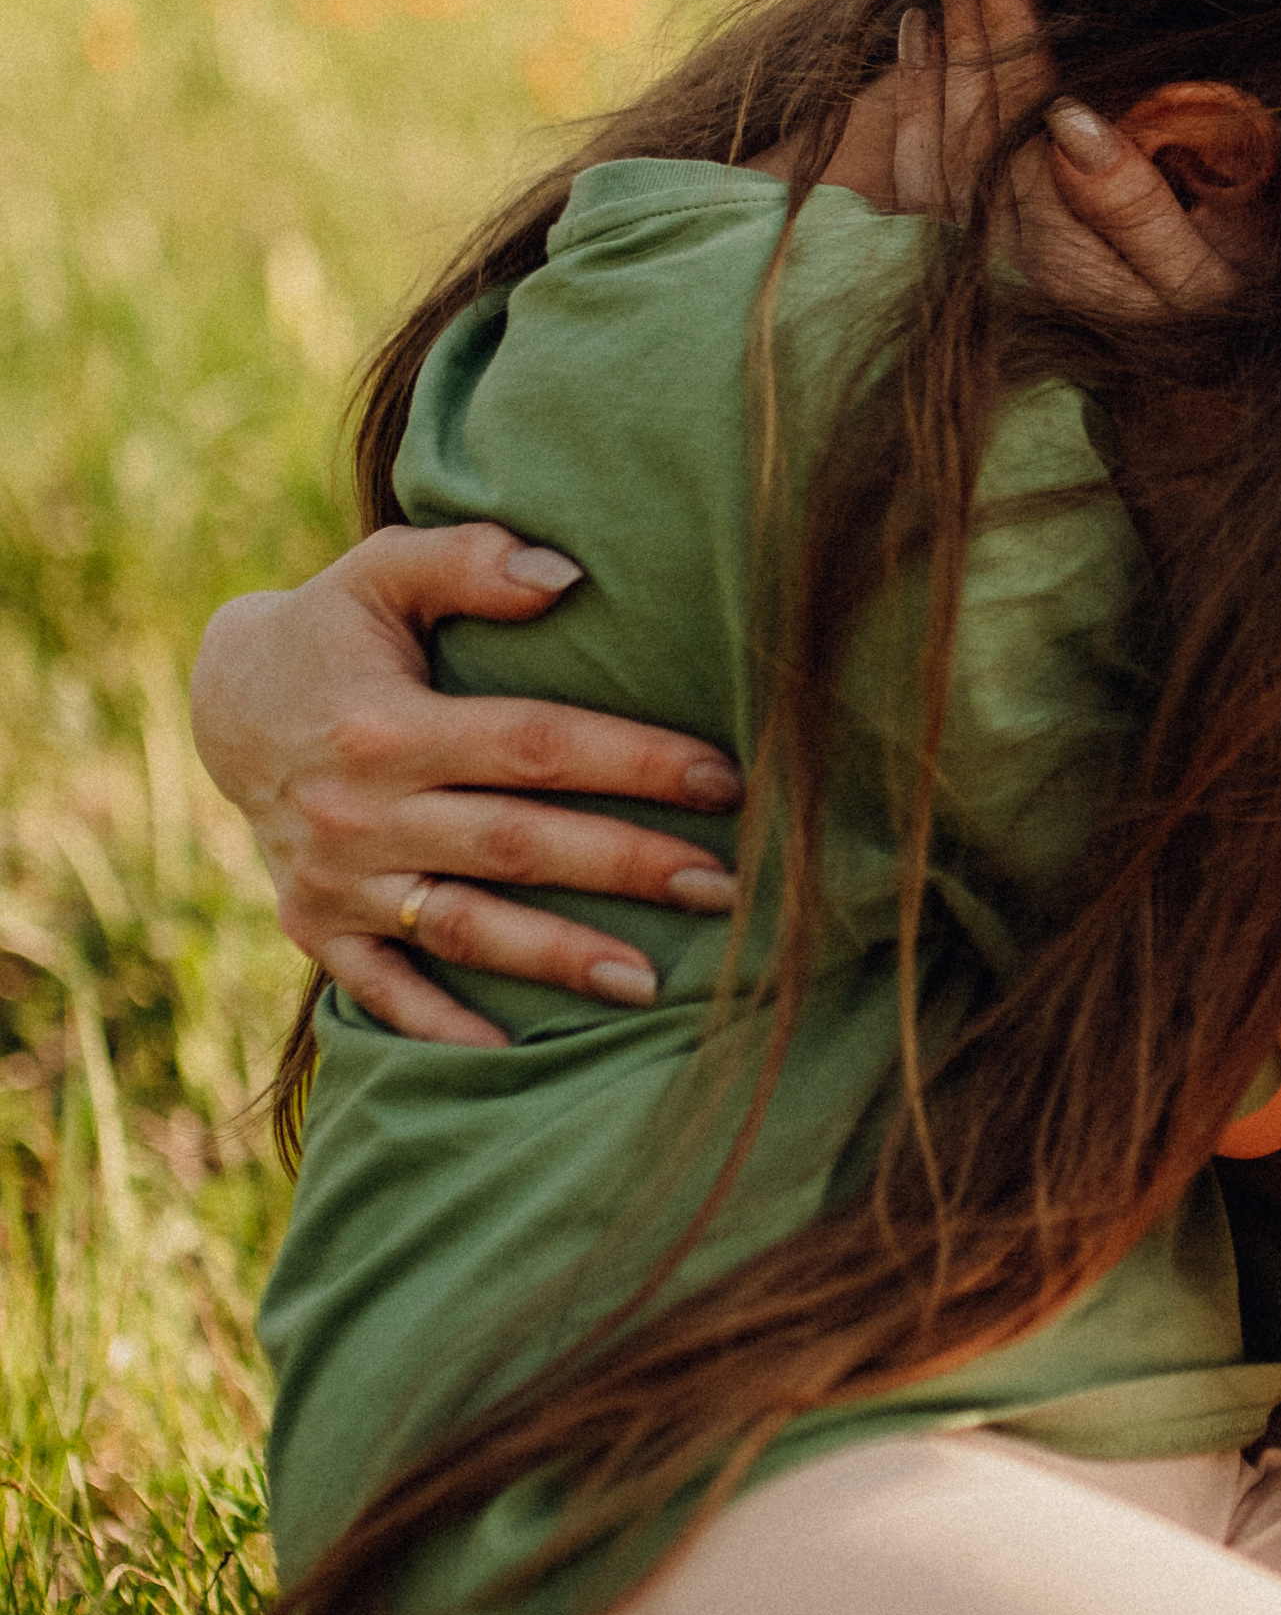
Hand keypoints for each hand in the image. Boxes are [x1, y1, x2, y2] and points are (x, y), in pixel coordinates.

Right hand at [192, 523, 743, 1047]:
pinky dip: (443, 1026)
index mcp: (386, 727)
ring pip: (467, 928)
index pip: (534, 747)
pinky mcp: (317, 929)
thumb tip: (567, 574)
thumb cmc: (333, 634)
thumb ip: (466, 561)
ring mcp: (336, 882)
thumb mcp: (378, 574)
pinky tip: (520, 1053)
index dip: (634, 763)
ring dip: (560, 960)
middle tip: (725, 890)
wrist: (222, 705)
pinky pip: (384, 991)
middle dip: (627, 868)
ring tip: (652, 984)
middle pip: (518, 846)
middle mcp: (360, 812)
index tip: (724, 780)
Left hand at [892, 0, 1233, 314]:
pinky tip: (918, 35)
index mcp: (1058, 245)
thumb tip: (1067, 118)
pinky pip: (927, 164)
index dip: (1008, 36)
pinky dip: (916, 94)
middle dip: (970, 24)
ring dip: (943, 49)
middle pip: (970, 117)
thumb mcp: (1202, 267)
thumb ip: (1135, 202)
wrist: (1232, 343)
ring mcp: (993, 245)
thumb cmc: (1234, 301)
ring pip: (941, 134)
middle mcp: (1009, 247)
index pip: (1018, 119)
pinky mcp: (992, 242)